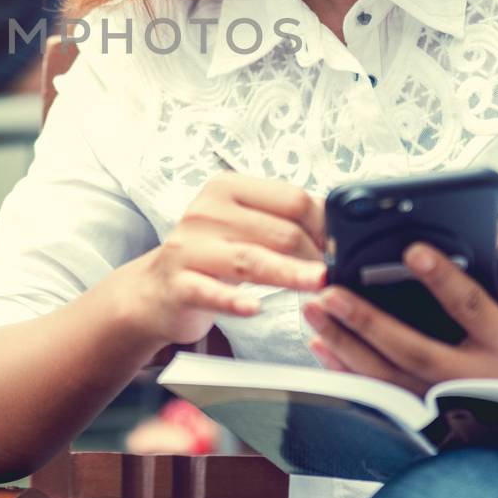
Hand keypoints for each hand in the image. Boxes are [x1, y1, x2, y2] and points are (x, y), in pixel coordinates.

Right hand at [118, 173, 326, 348]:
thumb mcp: (242, 227)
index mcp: (228, 188)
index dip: (325, 225)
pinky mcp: (178, 283)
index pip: (291, 199)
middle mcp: (207, 211)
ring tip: (320, 284)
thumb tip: (337, 227)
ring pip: (251, 260)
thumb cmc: (210, 256)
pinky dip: (234, 301)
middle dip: (316, 256)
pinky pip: (211, 292)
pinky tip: (253, 308)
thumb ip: (281, 222)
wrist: (154, 290)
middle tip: (337, 277)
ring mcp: (189, 247)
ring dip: (290, 273)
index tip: (343, 248)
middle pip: (278, 231)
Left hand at [301, 244, 497, 394]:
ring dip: (345, 344)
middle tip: (331, 292)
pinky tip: (321, 346)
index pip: (472, 308)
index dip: (442, 279)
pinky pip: (380, 397)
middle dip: (368, 321)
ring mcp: (447, 405)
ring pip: (388, 377)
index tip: (412, 250)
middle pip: (414, 350)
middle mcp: (474, 380)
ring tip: (314, 310)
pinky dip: (348, 372)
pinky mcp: (427, 419)